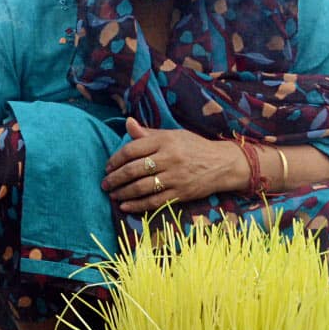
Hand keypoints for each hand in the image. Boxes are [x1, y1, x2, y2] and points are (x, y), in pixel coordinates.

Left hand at [102, 118, 247, 213]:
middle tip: (105, 184)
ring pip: (141, 187)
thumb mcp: (173, 135)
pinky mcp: (181, 193)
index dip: (115, 160)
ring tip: (112, 195)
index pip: (131, 150)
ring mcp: (175, 177)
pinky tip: (125, 206)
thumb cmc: (194, 147)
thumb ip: (148, 133)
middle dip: (114, 179)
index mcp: (165, 141)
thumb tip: (127, 123)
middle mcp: (169, 158)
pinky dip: (137, 205)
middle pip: (133, 170)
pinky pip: (154, 201)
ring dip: (122, 193)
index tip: (107, 167)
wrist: (223, 163)